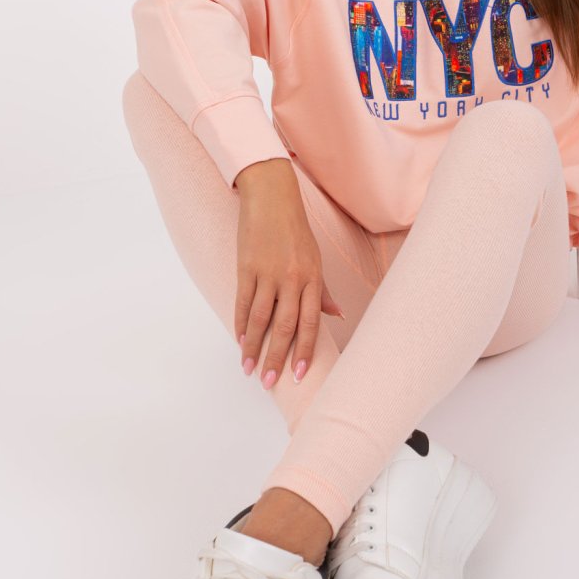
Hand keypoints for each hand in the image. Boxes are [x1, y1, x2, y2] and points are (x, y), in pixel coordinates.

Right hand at [234, 168, 344, 388]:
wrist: (271, 196)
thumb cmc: (295, 230)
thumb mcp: (315, 259)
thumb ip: (323, 290)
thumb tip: (338, 316)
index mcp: (313, 278)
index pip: (310, 323)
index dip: (304, 351)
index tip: (297, 375)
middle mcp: (293, 279)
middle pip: (285, 326)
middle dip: (277, 357)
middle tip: (270, 382)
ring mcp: (268, 273)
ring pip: (261, 319)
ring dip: (254, 347)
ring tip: (249, 369)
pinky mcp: (247, 266)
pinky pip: (243, 301)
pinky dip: (241, 323)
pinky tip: (240, 340)